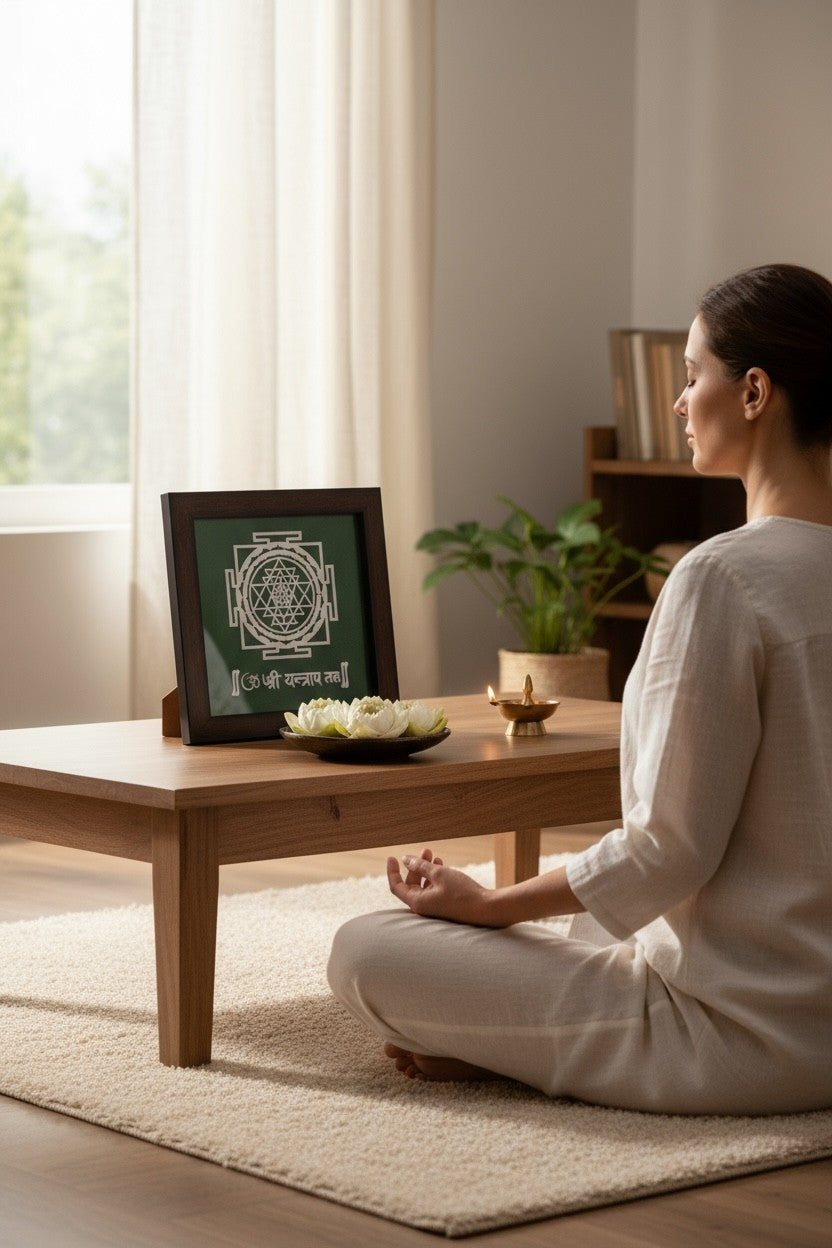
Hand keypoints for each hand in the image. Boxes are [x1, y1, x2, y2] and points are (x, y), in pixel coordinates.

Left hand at [386, 847, 501, 925]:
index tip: (391, 857)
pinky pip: (433, 889)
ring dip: (426, 869)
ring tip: (433, 855)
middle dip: (415, 865)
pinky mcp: (444, 905)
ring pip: (423, 885)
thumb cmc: (462, 892)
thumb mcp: (439, 874)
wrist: (486, 909)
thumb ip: (420, 866)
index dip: (392, 871)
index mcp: (417, 902)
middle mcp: (423, 907)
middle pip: (411, 883)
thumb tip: (405, 859)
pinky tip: (441, 865)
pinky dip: (434, 877)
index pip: (396, 886)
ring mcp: (433, 907)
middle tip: (425, 850)